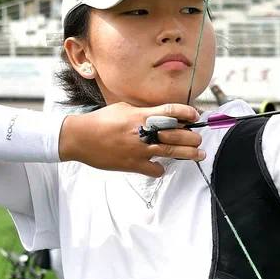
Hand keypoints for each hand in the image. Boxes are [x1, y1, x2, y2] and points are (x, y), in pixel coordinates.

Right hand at [59, 103, 203, 176]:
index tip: (196, 116)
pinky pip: (155, 170)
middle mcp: (143, 132)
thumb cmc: (100, 121)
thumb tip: (161, 114)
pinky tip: (160, 166)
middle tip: (198, 139)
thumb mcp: (124, 108)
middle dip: (193, 136)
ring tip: (199, 154)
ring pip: (172, 152)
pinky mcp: (133, 164)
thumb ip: (143, 111)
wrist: (79, 138)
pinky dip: (160, 169)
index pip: (171, 111)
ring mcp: (139, 149)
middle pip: (178, 133)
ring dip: (189, 153)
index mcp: (141, 115)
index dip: (187, 113)